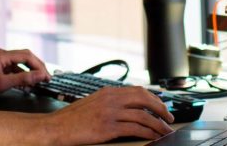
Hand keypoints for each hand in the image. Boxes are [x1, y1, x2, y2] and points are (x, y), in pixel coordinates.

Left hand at [0, 48, 50, 106]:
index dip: (39, 66)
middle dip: (36, 69)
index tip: (47, 76)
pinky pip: (12, 71)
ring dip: (28, 75)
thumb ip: (23, 79)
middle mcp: (0, 56)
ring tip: (36, 85)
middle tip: (45, 79)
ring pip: (19, 66)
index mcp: (1, 55)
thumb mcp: (3, 84)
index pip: (27, 56)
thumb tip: (40, 75)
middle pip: (24, 59)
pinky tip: (24, 87)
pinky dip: (20, 78)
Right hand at [46, 86, 174, 144]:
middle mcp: (111, 99)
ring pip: (143, 116)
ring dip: (158, 124)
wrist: (56, 127)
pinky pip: (135, 129)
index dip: (154, 98)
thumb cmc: (72, 118)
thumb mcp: (93, 102)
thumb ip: (110, 101)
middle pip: (144, 99)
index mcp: (108, 91)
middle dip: (161, 108)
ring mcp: (110, 113)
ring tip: (165, 131)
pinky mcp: (108, 128)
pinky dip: (148, 133)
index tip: (161, 106)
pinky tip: (153, 137)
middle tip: (169, 118)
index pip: (138, 90)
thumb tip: (128, 106)